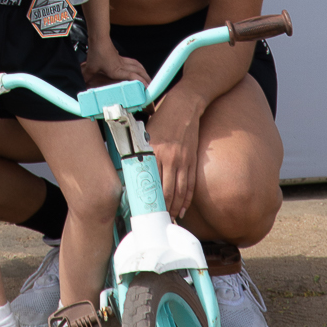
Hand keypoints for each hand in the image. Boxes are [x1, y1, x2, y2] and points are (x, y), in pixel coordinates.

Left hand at [82, 38, 147, 86]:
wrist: (99, 39)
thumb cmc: (96, 52)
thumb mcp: (90, 67)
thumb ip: (87, 76)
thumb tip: (82, 82)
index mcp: (117, 70)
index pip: (133, 76)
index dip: (141, 82)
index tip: (147, 87)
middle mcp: (122, 66)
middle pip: (139, 71)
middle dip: (146, 79)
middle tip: (151, 86)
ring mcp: (123, 61)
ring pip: (138, 66)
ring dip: (144, 72)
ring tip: (148, 79)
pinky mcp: (121, 57)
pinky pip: (133, 62)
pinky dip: (138, 66)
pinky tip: (139, 68)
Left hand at [146, 92, 201, 219]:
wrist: (184, 106)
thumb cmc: (162, 118)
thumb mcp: (146, 133)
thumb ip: (142, 152)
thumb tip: (135, 170)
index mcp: (154, 152)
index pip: (150, 182)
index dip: (147, 199)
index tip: (143, 210)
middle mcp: (169, 159)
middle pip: (165, 191)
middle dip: (162, 209)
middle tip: (157, 220)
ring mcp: (183, 161)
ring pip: (179, 191)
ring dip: (175, 207)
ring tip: (170, 218)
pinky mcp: (192, 161)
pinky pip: (189, 185)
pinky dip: (186, 199)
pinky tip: (183, 208)